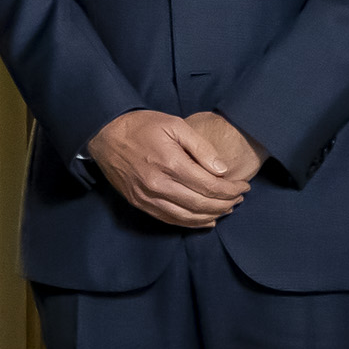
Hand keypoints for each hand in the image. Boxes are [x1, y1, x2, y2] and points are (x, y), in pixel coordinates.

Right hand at [88, 108, 253, 227]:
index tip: (243, 186)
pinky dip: (191, 224)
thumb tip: (222, 170)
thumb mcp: (175, 125)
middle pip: (202, 204)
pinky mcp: (139, 203)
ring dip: (211, 216)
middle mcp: (159, 185)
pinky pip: (169, 219)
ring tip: (227, 209)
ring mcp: (147, 197)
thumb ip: (201, 147)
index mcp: (170, 163)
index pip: (210, 186)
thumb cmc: (142, 126)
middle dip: (226, 204)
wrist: (105, 135)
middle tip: (239, 198)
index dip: (231, 190)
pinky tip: (206, 220)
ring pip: (187, 217)